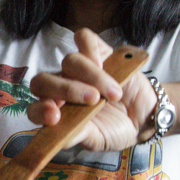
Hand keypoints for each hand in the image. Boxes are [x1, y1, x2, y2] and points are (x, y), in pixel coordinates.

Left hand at [26, 29, 158, 149]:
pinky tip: (104, 63)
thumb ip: (78, 136)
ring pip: (69, 61)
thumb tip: (60, 139)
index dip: (40, 111)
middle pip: (44, 80)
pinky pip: (83, 39)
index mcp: (56, 112)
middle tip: (92, 100)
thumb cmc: (115, 129)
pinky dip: (90, 49)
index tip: (55, 117)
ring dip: (91, 76)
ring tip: (113, 94)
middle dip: (65, 89)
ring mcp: (77, 69)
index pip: (35, 108)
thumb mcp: (98, 139)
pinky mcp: (96, 51)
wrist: (143, 116)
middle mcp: (61, 88)